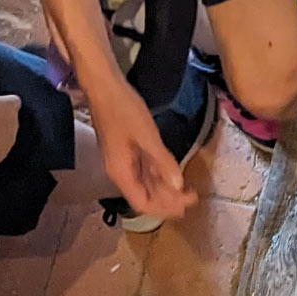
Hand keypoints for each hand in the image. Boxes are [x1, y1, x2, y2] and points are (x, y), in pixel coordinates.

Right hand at [87, 77, 195, 219]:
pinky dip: (157, 175)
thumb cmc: (123, 110)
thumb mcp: (147, 136)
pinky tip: (170, 172)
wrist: (104, 87)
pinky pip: (142, 170)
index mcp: (121, 173)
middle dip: (168, 200)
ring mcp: (121, 161)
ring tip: (185, 188)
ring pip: (144, 184)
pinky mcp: (124, 150)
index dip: (165, 208)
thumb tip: (178, 186)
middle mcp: (119, 172)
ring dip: (164, 188)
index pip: (143, 204)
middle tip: (192, 196)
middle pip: (144, 196)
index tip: (187, 203)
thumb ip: (162, 162)